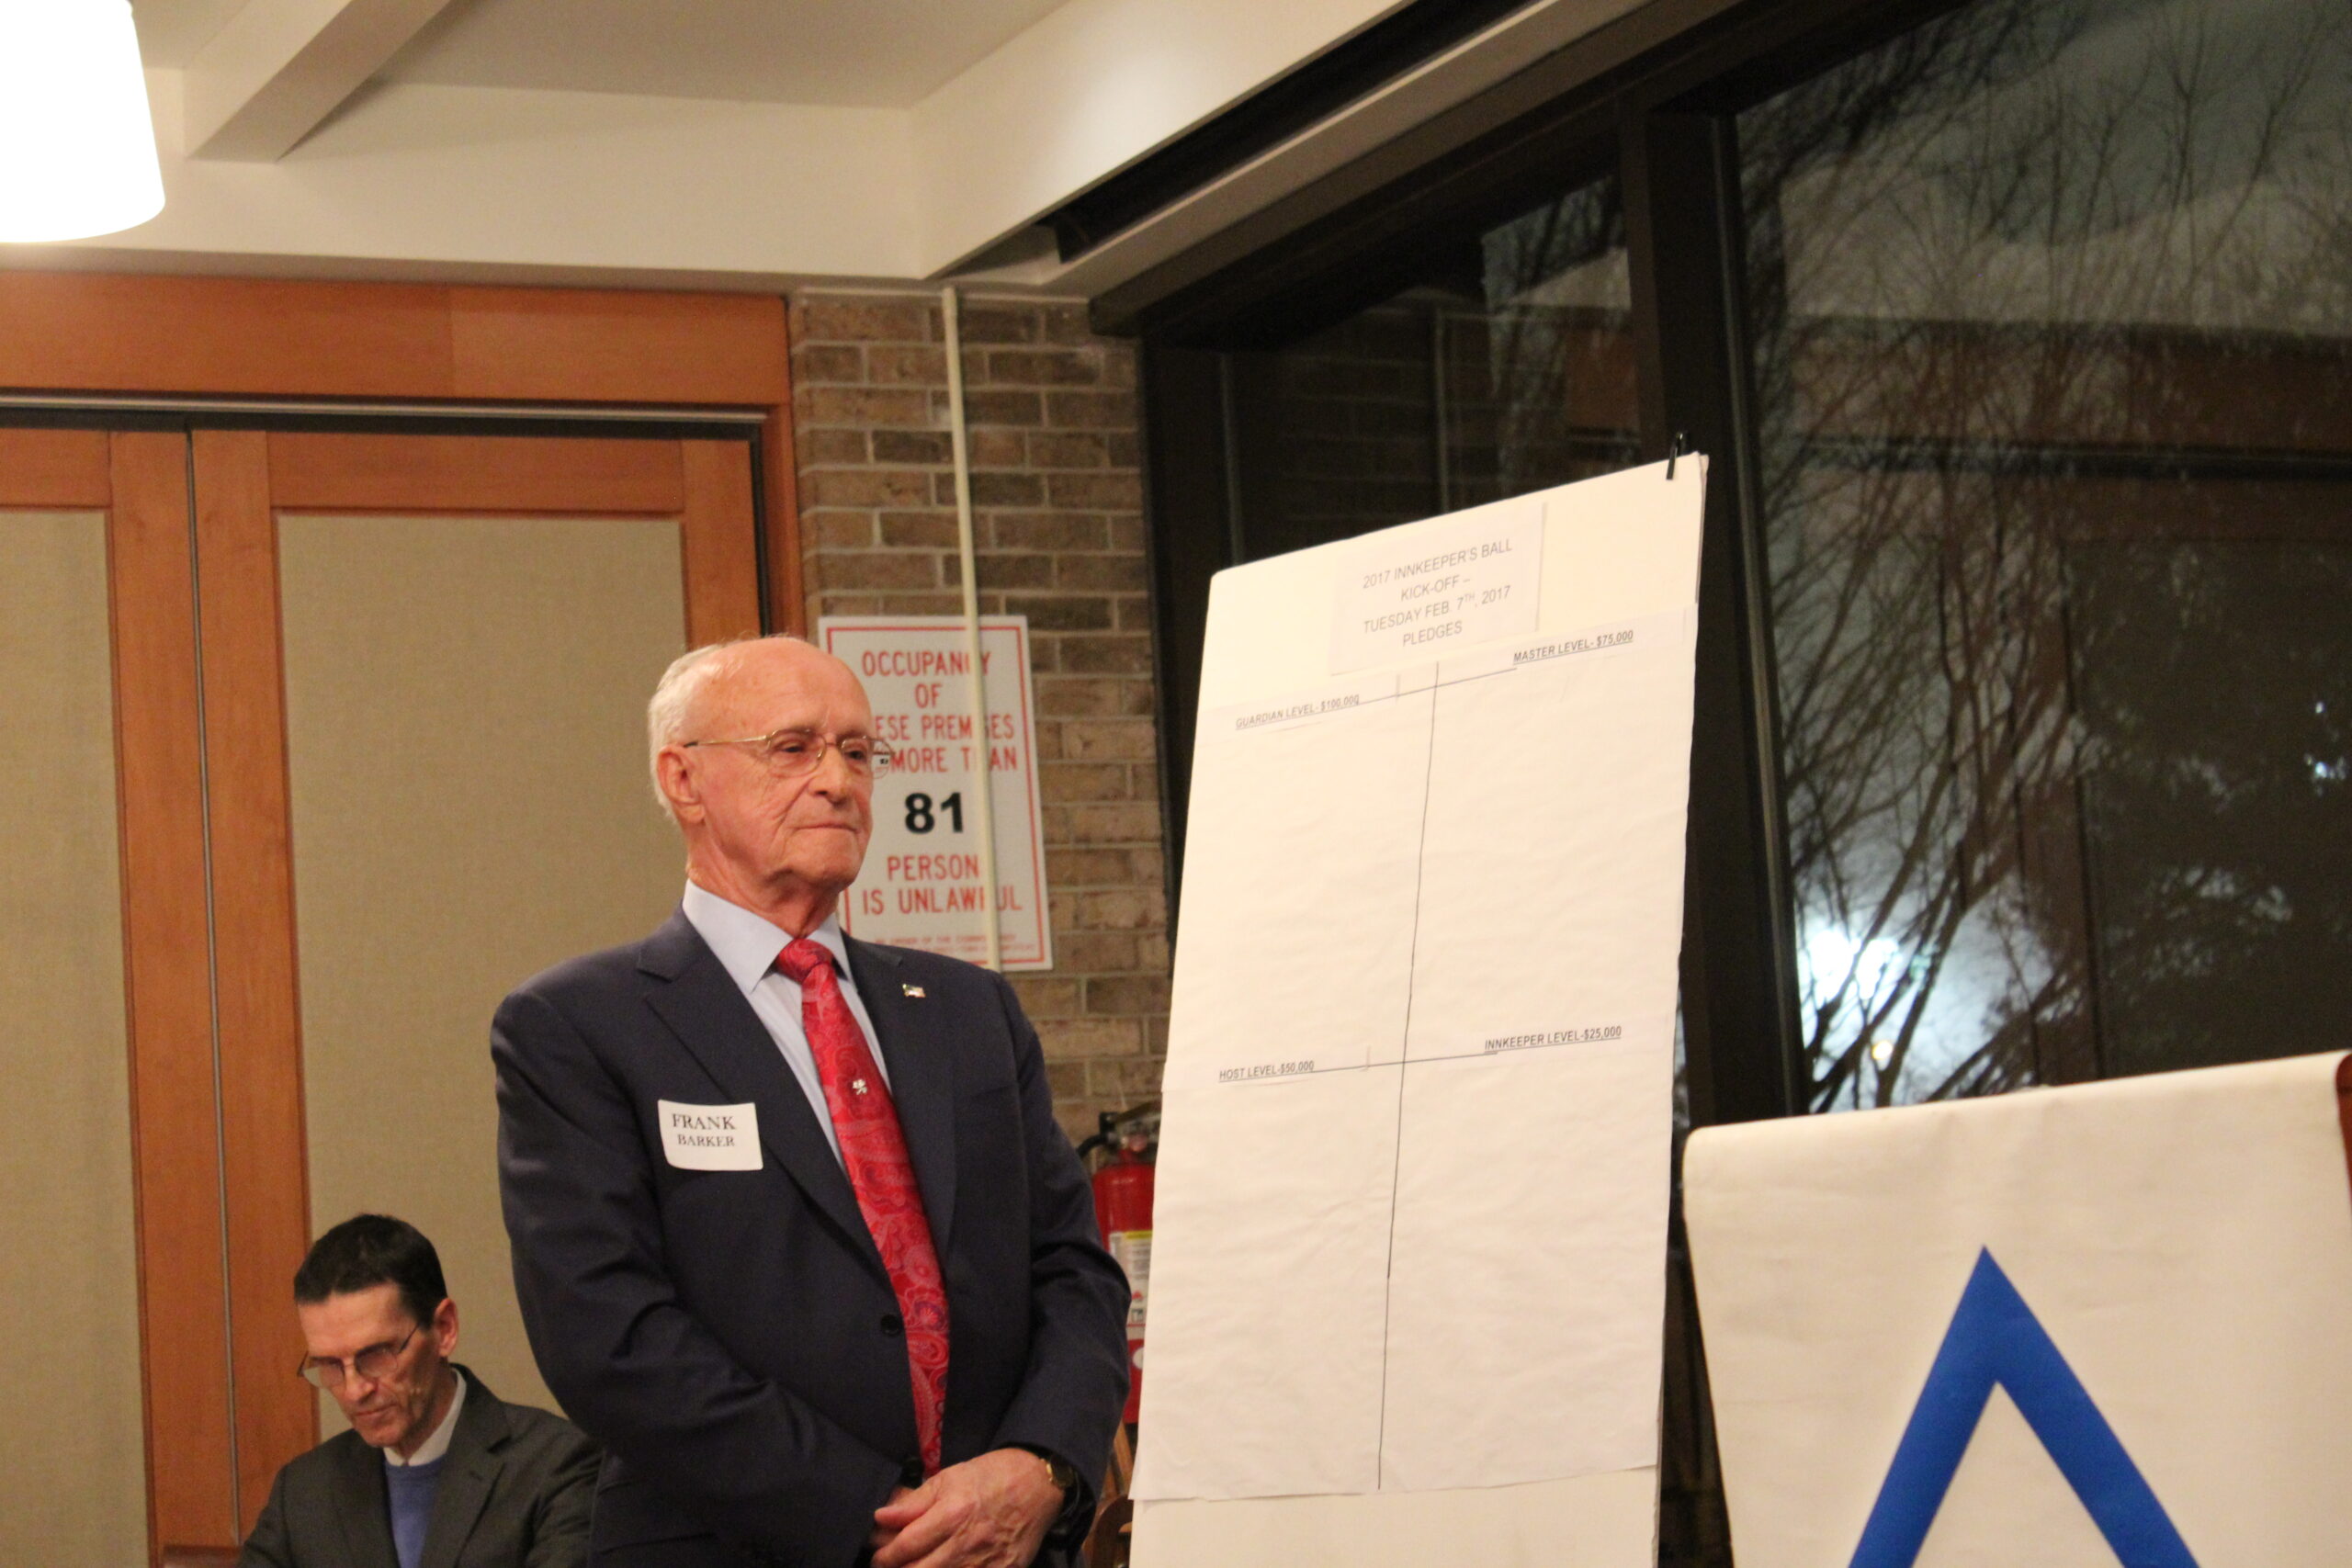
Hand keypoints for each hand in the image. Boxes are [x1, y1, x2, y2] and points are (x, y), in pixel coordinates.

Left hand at [870, 1448, 1064, 1567]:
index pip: (906, 1547)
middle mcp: (967, 1542)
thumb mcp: (949, 1478)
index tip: (877, 1557)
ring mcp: (987, 1563)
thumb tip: (880, 1518)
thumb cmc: (990, 1476)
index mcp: (952, 1514)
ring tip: (914, 1567)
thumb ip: (913, 1502)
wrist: (1039, 1482)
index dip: (884, 1557)